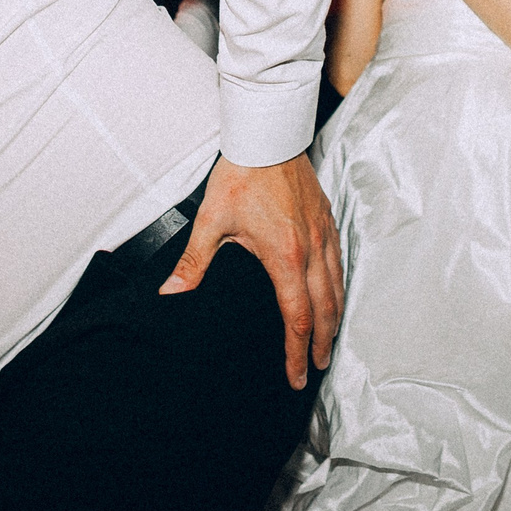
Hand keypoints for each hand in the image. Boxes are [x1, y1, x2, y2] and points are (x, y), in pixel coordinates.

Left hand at [161, 154, 343, 389]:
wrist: (268, 135)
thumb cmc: (241, 175)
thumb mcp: (211, 221)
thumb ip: (193, 263)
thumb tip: (171, 294)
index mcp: (285, 257)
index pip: (297, 317)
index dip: (297, 351)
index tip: (297, 376)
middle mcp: (311, 249)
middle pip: (325, 308)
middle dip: (322, 343)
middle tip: (318, 367)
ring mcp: (323, 233)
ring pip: (338, 286)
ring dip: (335, 318)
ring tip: (329, 339)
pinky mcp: (327, 219)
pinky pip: (340, 261)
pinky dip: (340, 286)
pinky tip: (335, 292)